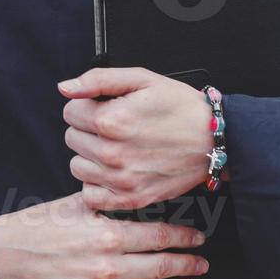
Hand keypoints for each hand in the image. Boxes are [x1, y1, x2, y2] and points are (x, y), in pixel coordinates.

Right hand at [0, 193, 208, 278]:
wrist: (2, 258)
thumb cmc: (39, 227)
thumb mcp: (76, 204)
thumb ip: (112, 203)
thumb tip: (143, 195)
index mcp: (107, 235)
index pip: (160, 237)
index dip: (184, 238)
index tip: (197, 238)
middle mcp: (106, 267)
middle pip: (162, 267)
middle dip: (188, 265)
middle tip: (203, 263)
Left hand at [59, 67, 212, 210]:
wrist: (213, 140)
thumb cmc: (182, 108)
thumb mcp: (142, 79)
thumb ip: (98, 80)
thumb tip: (65, 88)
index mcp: (112, 120)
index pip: (70, 112)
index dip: (87, 106)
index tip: (106, 108)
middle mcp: (112, 152)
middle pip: (71, 138)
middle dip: (89, 129)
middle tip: (116, 128)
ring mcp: (120, 179)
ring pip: (77, 166)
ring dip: (91, 157)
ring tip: (118, 148)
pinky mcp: (129, 199)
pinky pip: (91, 195)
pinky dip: (98, 185)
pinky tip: (114, 171)